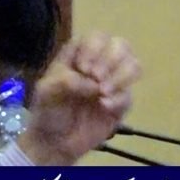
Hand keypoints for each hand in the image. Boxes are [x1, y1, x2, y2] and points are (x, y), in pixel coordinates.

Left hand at [19, 32, 140, 165]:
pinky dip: (119, 99)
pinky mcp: (120, 104)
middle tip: (96, 77)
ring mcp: (111, 83)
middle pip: (120, 45)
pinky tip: (104, 107)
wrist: (54, 142)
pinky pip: (130, 95)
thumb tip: (94, 84)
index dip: (94, 49)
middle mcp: (98, 65)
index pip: (96, 37)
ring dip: (121, 76)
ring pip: (133, 65)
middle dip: (111, 59)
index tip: (82, 69)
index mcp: (78, 56)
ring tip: (102, 92)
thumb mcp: (46, 92)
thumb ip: (66, 81)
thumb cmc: (48, 111)